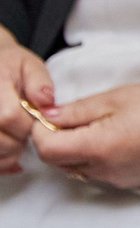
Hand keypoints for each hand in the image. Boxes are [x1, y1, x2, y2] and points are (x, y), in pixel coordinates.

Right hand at [0, 42, 56, 174]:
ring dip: (6, 156)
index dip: (26, 127)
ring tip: (17, 144)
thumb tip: (46, 101)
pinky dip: (0, 163)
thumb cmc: (9, 66)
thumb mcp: (29, 65)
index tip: (35, 124)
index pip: (8, 117)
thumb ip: (39, 82)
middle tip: (26, 136)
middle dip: (16, 144)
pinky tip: (10, 157)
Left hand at [28, 82, 139, 189]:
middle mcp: (104, 170)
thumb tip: (49, 116)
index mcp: (98, 147)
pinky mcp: (129, 182)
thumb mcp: (117, 98)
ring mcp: (117, 179)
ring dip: (76, 149)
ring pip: (77, 168)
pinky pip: (98, 172)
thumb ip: (77, 110)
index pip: (47, 148)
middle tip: (74, 116)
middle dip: (57, 139)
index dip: (42, 129)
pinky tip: (118, 137)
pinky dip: (96, 156)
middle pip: (59, 161)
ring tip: (100, 125)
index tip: (51, 114)